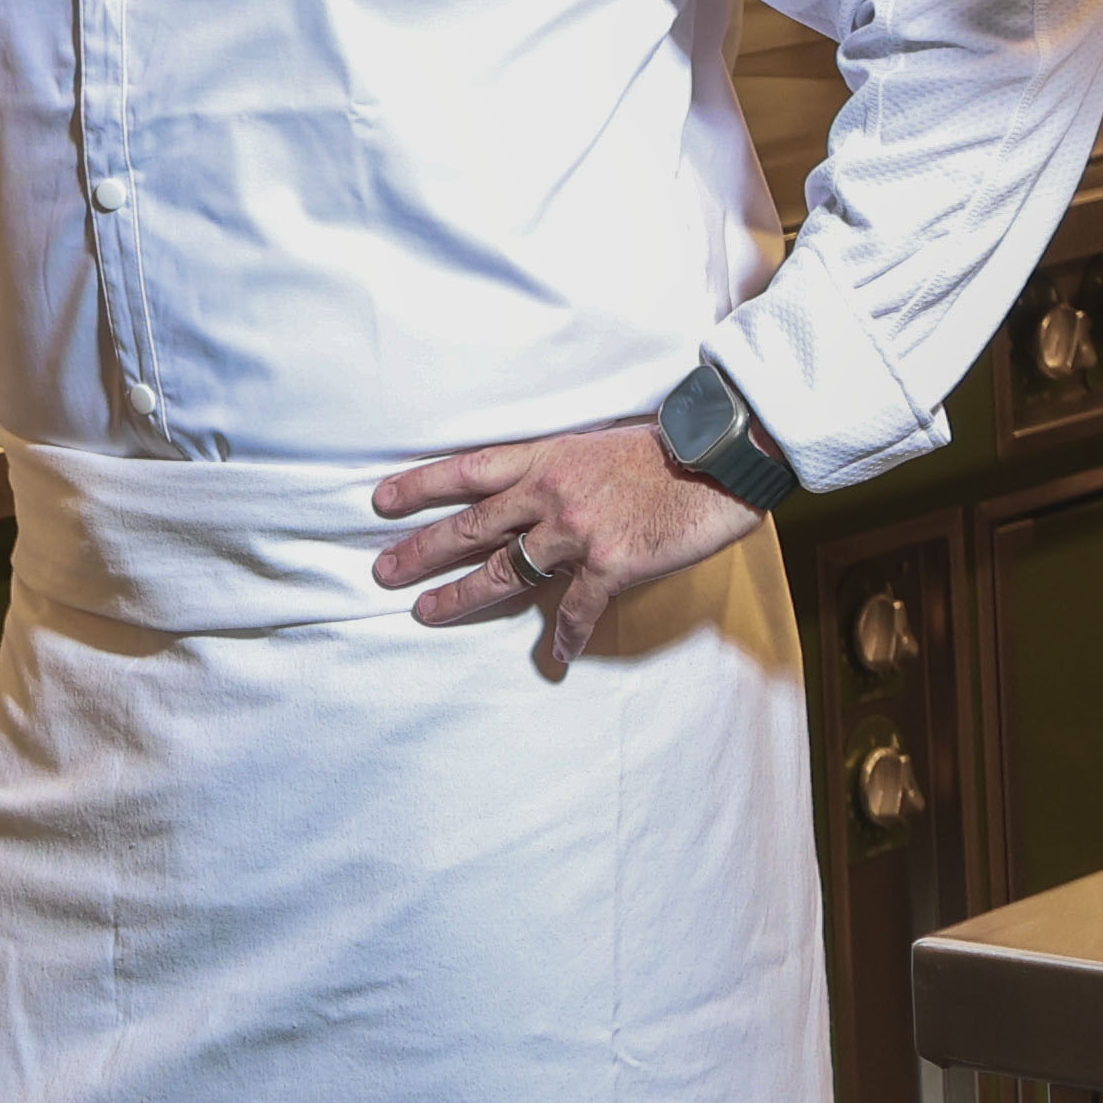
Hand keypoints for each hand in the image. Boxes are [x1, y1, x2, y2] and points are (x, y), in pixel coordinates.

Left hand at [366, 419, 755, 678]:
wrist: (721, 457)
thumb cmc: (669, 446)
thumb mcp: (599, 443)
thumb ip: (562, 468)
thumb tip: (536, 494)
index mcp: (547, 458)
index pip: (467, 470)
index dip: (421, 485)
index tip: (381, 501)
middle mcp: (551, 494)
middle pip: (471, 526)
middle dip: (421, 550)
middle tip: (381, 571)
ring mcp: (578, 531)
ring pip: (506, 570)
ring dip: (462, 595)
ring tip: (426, 614)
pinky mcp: (611, 563)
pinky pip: (576, 610)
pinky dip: (566, 638)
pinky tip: (555, 659)